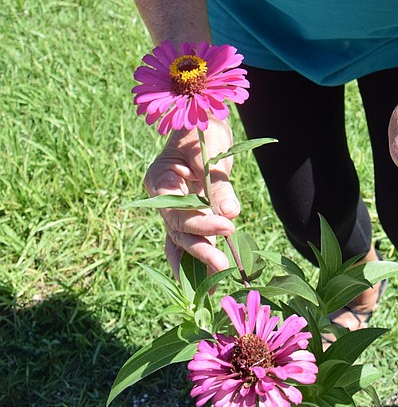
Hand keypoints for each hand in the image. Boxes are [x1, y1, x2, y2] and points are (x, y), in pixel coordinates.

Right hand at [143, 118, 240, 275]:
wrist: (205, 123)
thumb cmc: (204, 129)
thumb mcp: (212, 151)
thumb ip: (218, 184)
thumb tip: (229, 214)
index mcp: (159, 178)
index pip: (176, 210)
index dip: (199, 222)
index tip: (227, 226)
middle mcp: (161, 197)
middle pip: (177, 230)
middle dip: (200, 248)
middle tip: (223, 265)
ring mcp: (172, 207)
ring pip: (180, 240)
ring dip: (197, 260)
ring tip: (216, 283)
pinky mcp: (186, 213)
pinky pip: (187, 239)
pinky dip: (195, 258)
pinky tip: (205, 281)